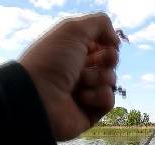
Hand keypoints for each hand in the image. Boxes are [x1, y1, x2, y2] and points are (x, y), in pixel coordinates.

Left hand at [20, 13, 119, 140]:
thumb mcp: (73, 30)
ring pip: (110, 80)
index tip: (102, 43)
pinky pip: (108, 100)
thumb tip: (116, 41)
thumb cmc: (52, 61)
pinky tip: (82, 98)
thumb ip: (100, 23)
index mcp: (72, 51)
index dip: (106, 43)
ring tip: (80, 82)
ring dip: (99, 78)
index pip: (102, 44)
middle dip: (106, 59)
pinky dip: (98, 96)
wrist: (38, 97)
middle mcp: (78, 70)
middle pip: (110, 61)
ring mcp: (85, 91)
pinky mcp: (90, 111)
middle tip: (94, 61)